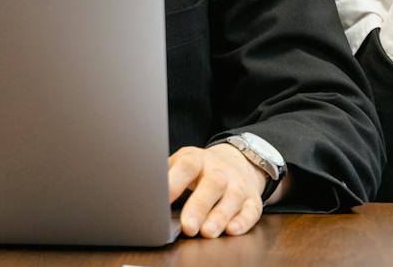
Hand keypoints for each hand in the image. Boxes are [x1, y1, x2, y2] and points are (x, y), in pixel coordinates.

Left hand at [167, 142, 281, 238]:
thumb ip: (165, 175)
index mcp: (198, 159)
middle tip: (188, 226)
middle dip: (199, 206)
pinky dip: (244, 221)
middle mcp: (220, 170)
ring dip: (220, 216)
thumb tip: (139, 187)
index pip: (187, 165)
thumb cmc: (200, 169)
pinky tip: (233, 230)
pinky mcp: (253, 199)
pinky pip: (252, 210)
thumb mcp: (181, 163)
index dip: (175, 181)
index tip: (162, 199)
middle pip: (212, 184)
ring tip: (208, 232)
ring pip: (232, 198)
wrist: (236, 162)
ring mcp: (238, 184)